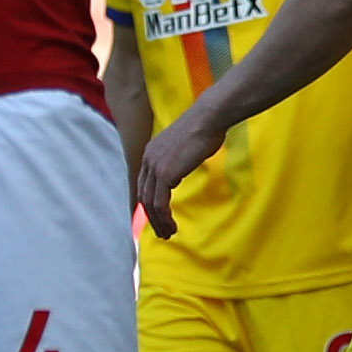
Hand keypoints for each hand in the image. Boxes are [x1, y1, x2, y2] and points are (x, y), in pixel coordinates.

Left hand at [135, 104, 222, 237]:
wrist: (208, 119)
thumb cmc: (204, 128)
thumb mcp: (185, 145)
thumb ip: (179, 157)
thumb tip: (184, 165)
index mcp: (150, 152)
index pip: (144, 184)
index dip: (149, 203)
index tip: (159, 217)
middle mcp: (148, 159)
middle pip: (144, 196)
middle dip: (152, 218)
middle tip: (162, 231)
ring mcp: (155, 166)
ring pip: (150, 203)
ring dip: (158, 222)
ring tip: (168, 233)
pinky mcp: (165, 174)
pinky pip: (160, 202)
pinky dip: (164, 217)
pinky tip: (173, 225)